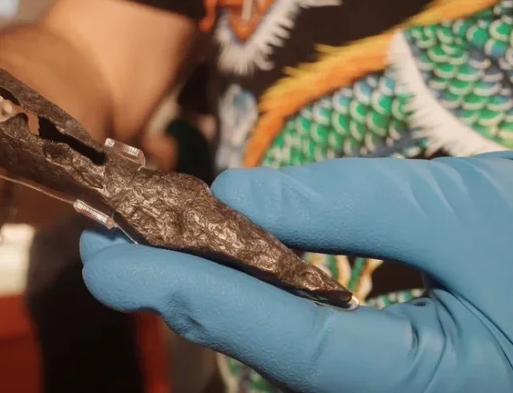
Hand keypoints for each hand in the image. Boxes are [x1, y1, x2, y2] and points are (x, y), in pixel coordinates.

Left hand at [80, 152, 512, 391]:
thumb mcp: (462, 209)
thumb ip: (342, 204)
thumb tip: (237, 196)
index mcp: (428, 383)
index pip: (282, 338)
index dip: (187, 293)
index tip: (107, 261)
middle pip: (266, 352)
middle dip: (182, 295)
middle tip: (111, 248)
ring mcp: (386, 390)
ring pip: (278, 354)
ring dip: (211, 296)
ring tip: (152, 248)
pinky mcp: (386, 377)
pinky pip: (306, 347)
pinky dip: (255, 302)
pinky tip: (225, 265)